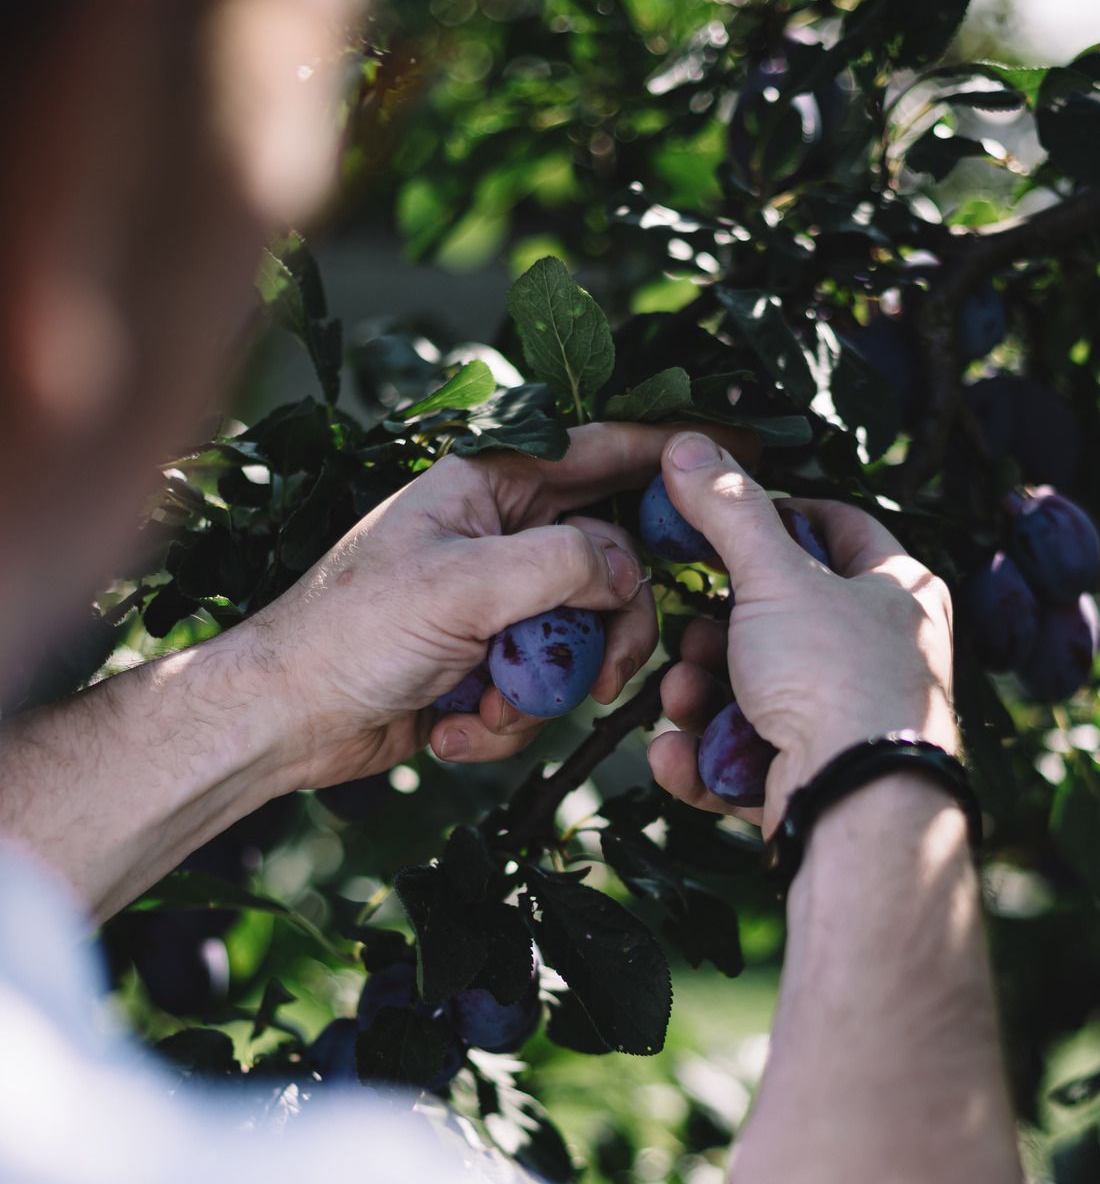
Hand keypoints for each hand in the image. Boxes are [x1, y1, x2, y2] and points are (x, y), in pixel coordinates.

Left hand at [242, 423, 685, 791]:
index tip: (735, 454)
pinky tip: (450, 729)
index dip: (667, 455)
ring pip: (577, 642)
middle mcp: (494, 539)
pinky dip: (502, 722)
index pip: (599, 453)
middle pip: (605, 566)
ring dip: (539, 693)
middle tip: (608, 674)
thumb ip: (563, 565)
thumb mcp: (463, 587)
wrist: (281, 720)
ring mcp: (489, 606)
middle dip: (605, 631)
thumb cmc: (349, 635)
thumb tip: (628, 571)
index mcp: (487, 489)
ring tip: (482, 710)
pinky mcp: (480, 666)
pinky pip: (535, 691)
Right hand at [648, 433, 955, 829]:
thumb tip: (688, 444)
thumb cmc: (835, 677)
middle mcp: (883, 657)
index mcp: (898, 593)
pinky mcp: (817, 783)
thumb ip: (729, 511)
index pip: (837, 527)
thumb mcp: (775, 577)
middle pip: (781, 622)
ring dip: (702, 695)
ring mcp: (850, 724)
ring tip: (680, 696)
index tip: (717, 522)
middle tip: (687, 632)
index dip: (775, 515)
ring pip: (755, 694)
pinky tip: (674, 755)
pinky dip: (707, 758)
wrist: (856, 805)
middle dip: (715, 632)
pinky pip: (748, 761)